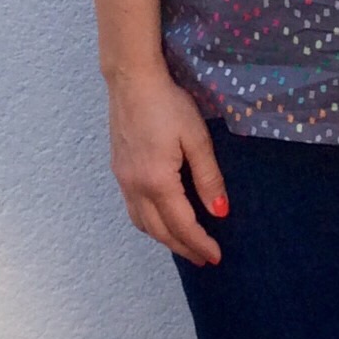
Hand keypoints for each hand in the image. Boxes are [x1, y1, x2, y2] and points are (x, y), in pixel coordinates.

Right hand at [105, 63, 229, 265]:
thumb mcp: (196, 137)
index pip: (181, 225)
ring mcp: (123, 180)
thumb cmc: (168, 104)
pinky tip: (161, 219)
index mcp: (157, 182)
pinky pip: (133, 209)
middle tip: (203, 258)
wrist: (131, 80)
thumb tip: (220, 212)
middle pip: (159, 231)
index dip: (199, 243)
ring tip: (184, 244)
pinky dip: (149, 223)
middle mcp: (135, 187)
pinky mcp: (118, 170)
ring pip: (142, 223)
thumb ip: (208, 177)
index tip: (216, 256)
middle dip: (183, 248)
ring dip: (164, 238)